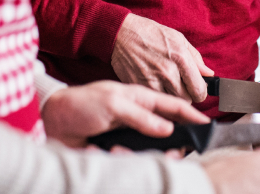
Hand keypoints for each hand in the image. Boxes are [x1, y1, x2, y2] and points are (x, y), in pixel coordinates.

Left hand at [41, 80, 209, 147]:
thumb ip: (141, 116)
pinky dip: (116, 159)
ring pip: (148, 152)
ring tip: (115, 151)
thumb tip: (168, 129)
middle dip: (168, 148)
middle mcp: (137, 117)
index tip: (207, 126)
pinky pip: (128, 161)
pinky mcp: (115, 150)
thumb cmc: (80, 104)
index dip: (192, 115)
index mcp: (140, 99)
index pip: (173, 106)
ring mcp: (127, 134)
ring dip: (135, 156)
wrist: (51, 120)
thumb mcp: (112, 104)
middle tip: (168, 155)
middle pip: (167, 135)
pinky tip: (100, 151)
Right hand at [111, 13, 213, 101]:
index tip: (196, 89)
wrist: (121, 34)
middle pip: (187, 100)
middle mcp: (168, 72)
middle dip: (186, 95)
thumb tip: (209, 73)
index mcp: (181, 58)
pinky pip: (156, 101)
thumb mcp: (177, 38)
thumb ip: (195, 58)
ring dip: (172, 98)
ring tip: (167, 86)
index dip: (200, 92)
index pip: (199, 90)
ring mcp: (152, 81)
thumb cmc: (150, 33)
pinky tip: (155, 86)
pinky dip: (158, 97)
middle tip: (180, 86)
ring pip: (171, 104)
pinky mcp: (139, 87)